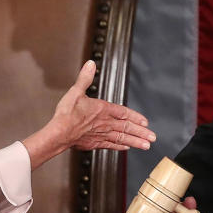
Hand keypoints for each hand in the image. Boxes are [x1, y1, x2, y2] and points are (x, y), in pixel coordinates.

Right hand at [22, 61, 155, 167]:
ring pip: (122, 138)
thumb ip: (85, 78)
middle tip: (152, 137)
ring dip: (135, 141)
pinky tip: (126, 148)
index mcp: (102, 109)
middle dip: (141, 132)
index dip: (135, 117)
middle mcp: (105, 123)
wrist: (59, 133)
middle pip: (127, 128)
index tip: (145, 122)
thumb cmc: (67, 114)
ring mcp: (101, 134)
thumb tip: (90, 65)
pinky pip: (111, 145)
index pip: (124, 113)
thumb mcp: (76, 91)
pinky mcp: (94, 143)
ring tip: (146, 145)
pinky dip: (120, 146)